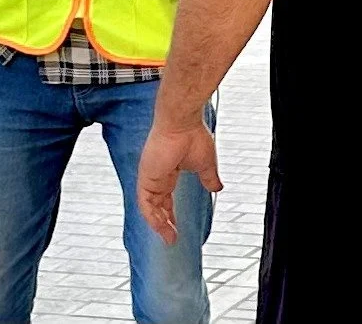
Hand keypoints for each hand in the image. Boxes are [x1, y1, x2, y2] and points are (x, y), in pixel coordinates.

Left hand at [136, 114, 222, 246]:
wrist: (182, 122)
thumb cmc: (191, 134)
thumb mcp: (205, 163)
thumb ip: (209, 178)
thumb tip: (216, 188)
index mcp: (169, 169)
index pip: (166, 196)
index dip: (170, 212)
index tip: (175, 225)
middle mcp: (157, 173)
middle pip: (156, 204)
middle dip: (163, 222)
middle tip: (170, 237)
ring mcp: (150, 175)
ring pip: (149, 206)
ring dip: (158, 224)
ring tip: (168, 238)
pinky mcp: (146, 176)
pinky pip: (145, 203)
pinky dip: (152, 217)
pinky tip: (160, 228)